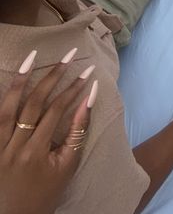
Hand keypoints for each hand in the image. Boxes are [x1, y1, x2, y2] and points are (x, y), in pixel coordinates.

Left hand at [0, 50, 97, 213]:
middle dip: (54, 75)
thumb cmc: (45, 192)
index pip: (57, 110)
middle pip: (34, 102)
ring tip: (33, 57)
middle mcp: (14, 147)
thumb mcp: (67, 165)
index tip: (88, 70)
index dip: (73, 88)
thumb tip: (90, 97)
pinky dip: (4, 98)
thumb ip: (78, 131)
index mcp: (36, 153)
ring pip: (8, 106)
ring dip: (22, 79)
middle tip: (69, 55)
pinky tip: (13, 80)